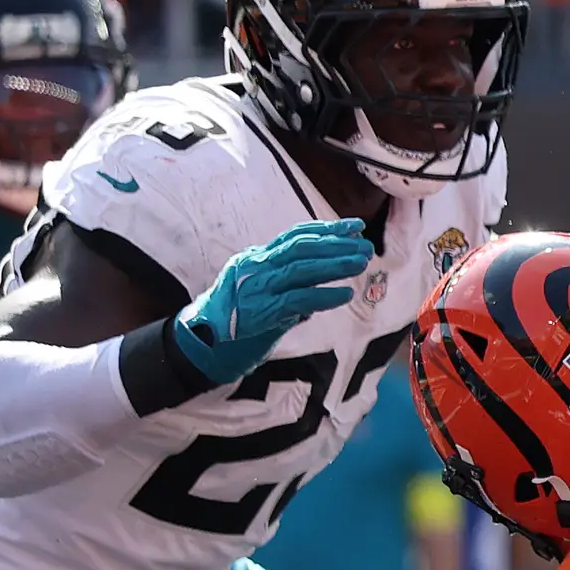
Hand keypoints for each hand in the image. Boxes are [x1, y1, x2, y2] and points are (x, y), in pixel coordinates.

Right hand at [173, 218, 370, 384]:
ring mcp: (255, 288)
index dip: (327, 228)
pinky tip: (345, 295)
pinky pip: (297, 300)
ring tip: (362, 263)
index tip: (356, 226)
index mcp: (255, 257)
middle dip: (336, 244)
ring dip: (335, 265)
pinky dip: (324, 295)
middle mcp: (254, 267)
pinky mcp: (260, 312)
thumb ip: (290, 280)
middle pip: (300, 247)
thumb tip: (328, 271)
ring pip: (300, 269)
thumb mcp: (263, 289)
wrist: (203, 343)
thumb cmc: (239, 316)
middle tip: (365, 245)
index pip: (294, 235)